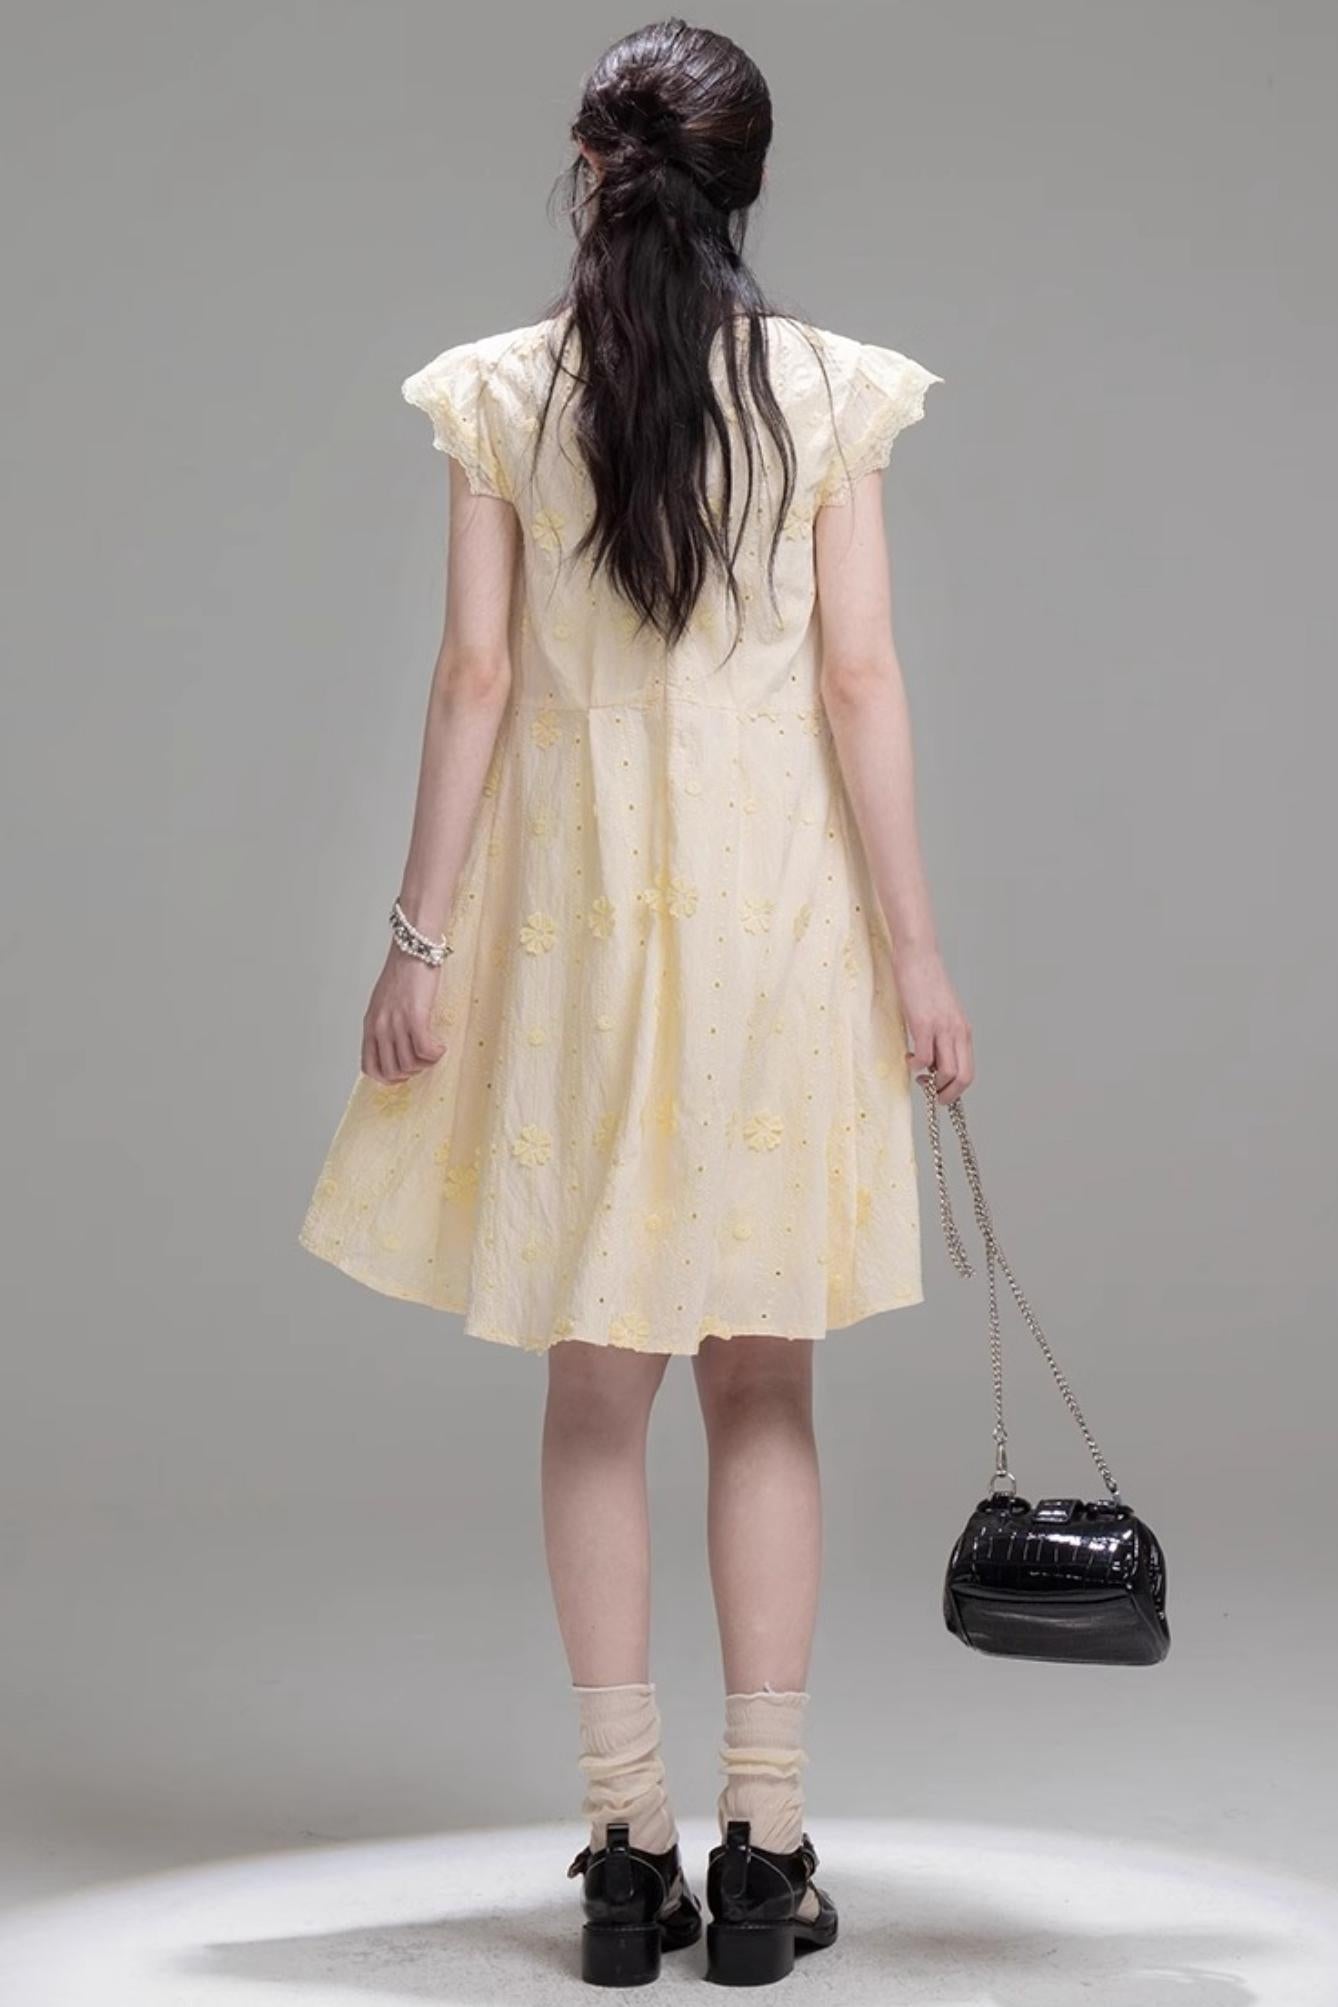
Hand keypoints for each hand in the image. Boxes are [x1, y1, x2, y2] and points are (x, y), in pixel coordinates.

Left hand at [361, 946, 446, 1082]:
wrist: (413, 948)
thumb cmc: (403, 972)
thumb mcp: (385, 1003)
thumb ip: (385, 1024)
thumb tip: (396, 1047)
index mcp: (370, 1025)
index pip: (369, 1067)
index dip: (388, 1078)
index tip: (404, 1073)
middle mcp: (380, 1027)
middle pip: (392, 1070)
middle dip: (411, 1072)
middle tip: (424, 1060)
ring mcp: (396, 1023)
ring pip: (410, 1064)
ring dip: (425, 1063)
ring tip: (433, 1050)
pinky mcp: (415, 1016)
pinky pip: (425, 1050)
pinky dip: (435, 1054)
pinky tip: (440, 1045)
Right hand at [893, 944, 974, 1102]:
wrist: (919, 957)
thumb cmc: (927, 983)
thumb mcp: (943, 1013)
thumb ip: (943, 1035)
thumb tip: (933, 1060)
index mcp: (964, 1031)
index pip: (968, 1072)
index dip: (955, 1090)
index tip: (939, 1091)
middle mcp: (958, 1032)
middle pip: (963, 1078)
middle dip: (946, 1095)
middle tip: (930, 1094)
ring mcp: (942, 1028)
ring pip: (946, 1073)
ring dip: (931, 1083)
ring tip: (917, 1075)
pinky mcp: (923, 1023)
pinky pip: (923, 1058)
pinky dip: (914, 1066)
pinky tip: (907, 1057)